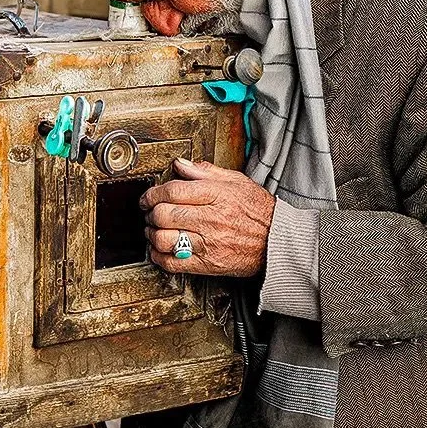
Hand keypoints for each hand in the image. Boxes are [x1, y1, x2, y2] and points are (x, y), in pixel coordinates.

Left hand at [140, 158, 275, 276]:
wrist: (277, 241)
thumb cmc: (258, 211)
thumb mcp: (236, 181)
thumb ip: (205, 171)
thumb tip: (180, 164)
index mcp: (216, 196)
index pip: (172, 191)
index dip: (153, 193)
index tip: (148, 196)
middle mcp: (210, 219)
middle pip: (163, 214)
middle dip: (150, 212)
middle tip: (150, 212)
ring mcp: (208, 243)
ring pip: (164, 239)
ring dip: (152, 234)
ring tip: (154, 230)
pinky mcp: (207, 264)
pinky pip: (172, 263)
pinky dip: (159, 256)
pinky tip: (160, 249)